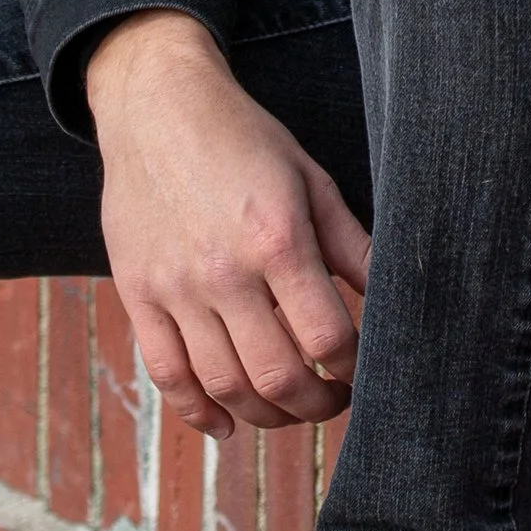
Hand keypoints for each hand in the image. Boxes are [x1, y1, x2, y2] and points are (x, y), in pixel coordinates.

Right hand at [84, 11, 371, 438]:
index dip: (355, 368)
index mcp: (277, 239)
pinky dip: (198, 413)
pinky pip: (166, 373)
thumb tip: (393, 300)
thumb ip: (352, 246)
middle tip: (333, 400)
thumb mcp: (310, 179)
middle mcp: (223, 271)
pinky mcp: (137, 294)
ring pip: (223, 386)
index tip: (364, 371)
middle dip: (316, 405)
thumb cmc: (243, 139)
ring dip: (266, 415)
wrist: (155, 106)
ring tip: (289, 407)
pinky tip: (227, 424)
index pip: (328, 337)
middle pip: (276, 376)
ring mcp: (174, 287)